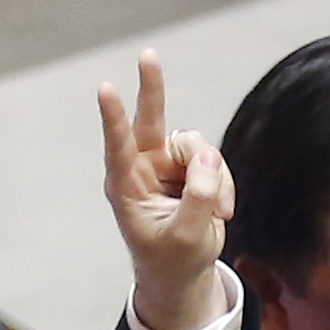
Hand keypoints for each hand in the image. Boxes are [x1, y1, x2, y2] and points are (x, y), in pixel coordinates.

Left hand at [98, 51, 235, 329]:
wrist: (183, 275)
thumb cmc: (172, 261)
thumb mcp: (187, 237)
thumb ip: (200, 198)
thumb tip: (210, 156)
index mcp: (126, 186)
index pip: (118, 146)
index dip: (114, 118)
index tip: (104, 89)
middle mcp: (144, 168)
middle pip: (150, 120)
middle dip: (151, 88)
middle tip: (147, 55)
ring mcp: (168, 166)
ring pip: (197, 147)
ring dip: (216, 177)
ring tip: (221, 212)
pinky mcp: (191, 170)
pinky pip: (215, 162)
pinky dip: (225, 184)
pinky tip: (223, 210)